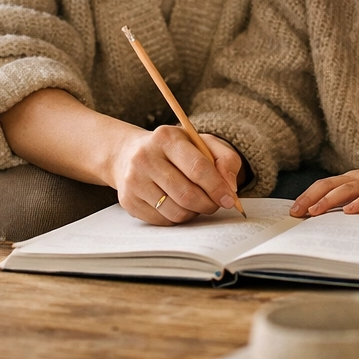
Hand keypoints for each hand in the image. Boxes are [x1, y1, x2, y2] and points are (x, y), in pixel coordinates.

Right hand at [109, 125, 242, 225]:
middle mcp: (145, 157)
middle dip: (208, 204)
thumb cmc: (173, 149)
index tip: (229, 199)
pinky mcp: (128, 200)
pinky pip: (163, 221)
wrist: (128, 154)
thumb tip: (230, 187)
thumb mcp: (201, 143)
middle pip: (187, 194)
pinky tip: (178, 205)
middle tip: (215, 203)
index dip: (217, 187)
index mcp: (166, 138)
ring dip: (194, 212)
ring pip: (176, 211)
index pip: (198, 168)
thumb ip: (225, 159)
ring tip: (196, 202)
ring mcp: (134, 180)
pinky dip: (177, 218)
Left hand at [290, 154, 358, 216]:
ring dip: (329, 201)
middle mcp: (358, 179)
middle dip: (310, 199)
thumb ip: (351, 198)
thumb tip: (328, 216)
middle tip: (295, 213)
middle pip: (329, 186)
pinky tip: (351, 211)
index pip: (323, 185)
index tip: (292, 210)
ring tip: (315, 212)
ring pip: (346, 190)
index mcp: (351, 179)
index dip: (307, 196)